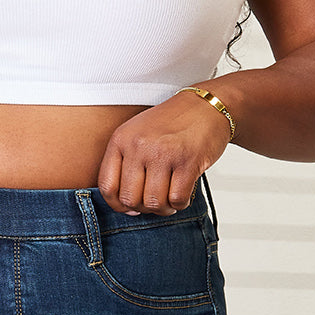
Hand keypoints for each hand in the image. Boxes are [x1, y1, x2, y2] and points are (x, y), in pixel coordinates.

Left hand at [97, 91, 232, 215]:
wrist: (206, 105)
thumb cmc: (171, 125)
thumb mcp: (137, 136)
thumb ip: (125, 166)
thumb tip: (126, 207)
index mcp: (121, 139)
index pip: (107, 187)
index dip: (118, 205)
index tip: (130, 206)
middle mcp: (139, 144)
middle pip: (131, 199)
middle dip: (144, 208)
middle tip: (154, 200)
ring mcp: (163, 152)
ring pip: (154, 203)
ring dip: (164, 208)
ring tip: (170, 198)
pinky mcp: (187, 161)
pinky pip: (177, 200)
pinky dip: (180, 203)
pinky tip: (183, 192)